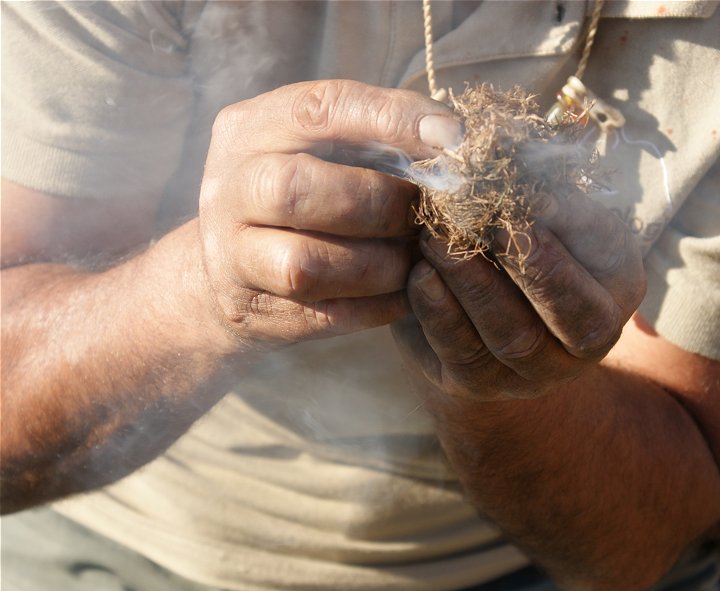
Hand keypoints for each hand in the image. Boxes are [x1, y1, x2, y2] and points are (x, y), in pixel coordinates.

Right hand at [196, 80, 460, 348]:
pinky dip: (376, 306)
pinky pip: (323, 316)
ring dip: (379, 266)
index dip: (392, 120)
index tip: (452, 136)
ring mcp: (232, 255)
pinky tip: (404, 293)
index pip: (320, 109)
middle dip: (379, 204)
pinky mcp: (252, 311)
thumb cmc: (304, 193)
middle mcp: (229, 188)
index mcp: (252, 129)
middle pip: (295, 190)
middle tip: (424, 215)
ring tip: (413, 260)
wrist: (233, 268)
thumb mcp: (322, 148)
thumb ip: (376, 138)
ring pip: (304, 266)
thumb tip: (454, 141)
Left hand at [393, 189, 645, 401]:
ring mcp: (538, 371)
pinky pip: (462, 353)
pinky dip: (439, 313)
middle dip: (521, 271)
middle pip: (567, 318)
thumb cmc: (524, 235)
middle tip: (470, 224)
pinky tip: (420, 276)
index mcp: (617, 288)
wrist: (489, 300)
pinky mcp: (483, 384)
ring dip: (469, 284)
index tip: (511, 213)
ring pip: (510, 337)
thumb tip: (485, 148)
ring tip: (433, 239)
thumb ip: (529, 182)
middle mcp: (590, 341)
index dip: (554, 251)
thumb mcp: (542, 207)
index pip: (599, 274)